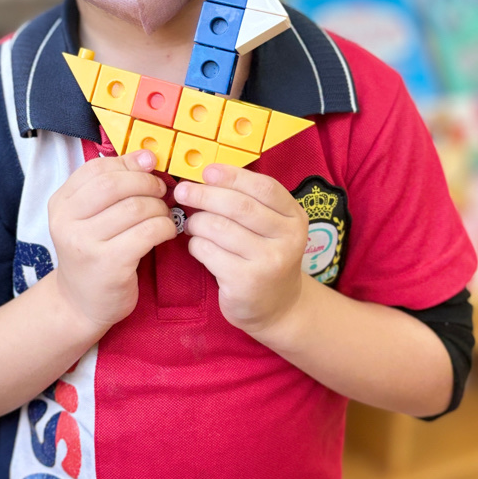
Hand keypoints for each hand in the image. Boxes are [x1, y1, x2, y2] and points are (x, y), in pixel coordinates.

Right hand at [49, 150, 176, 332]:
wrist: (81, 303)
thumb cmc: (94, 252)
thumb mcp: (92, 216)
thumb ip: (114, 184)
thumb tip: (146, 156)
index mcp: (61, 203)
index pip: (97, 169)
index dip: (129, 163)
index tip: (150, 165)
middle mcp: (67, 222)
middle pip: (115, 184)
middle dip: (147, 183)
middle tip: (161, 190)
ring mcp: (85, 244)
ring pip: (135, 207)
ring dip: (159, 207)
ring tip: (163, 214)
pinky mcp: (109, 264)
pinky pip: (147, 232)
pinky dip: (165, 227)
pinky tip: (166, 232)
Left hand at [176, 164, 308, 337]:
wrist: (278, 307)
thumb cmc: (265, 256)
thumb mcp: (271, 227)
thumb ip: (249, 201)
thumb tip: (207, 175)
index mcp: (294, 218)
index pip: (264, 187)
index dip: (233, 176)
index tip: (207, 171)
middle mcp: (288, 239)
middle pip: (239, 206)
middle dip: (205, 195)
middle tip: (183, 191)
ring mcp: (269, 262)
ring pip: (219, 228)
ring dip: (197, 222)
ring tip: (192, 224)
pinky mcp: (246, 282)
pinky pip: (209, 251)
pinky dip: (196, 245)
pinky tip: (199, 246)